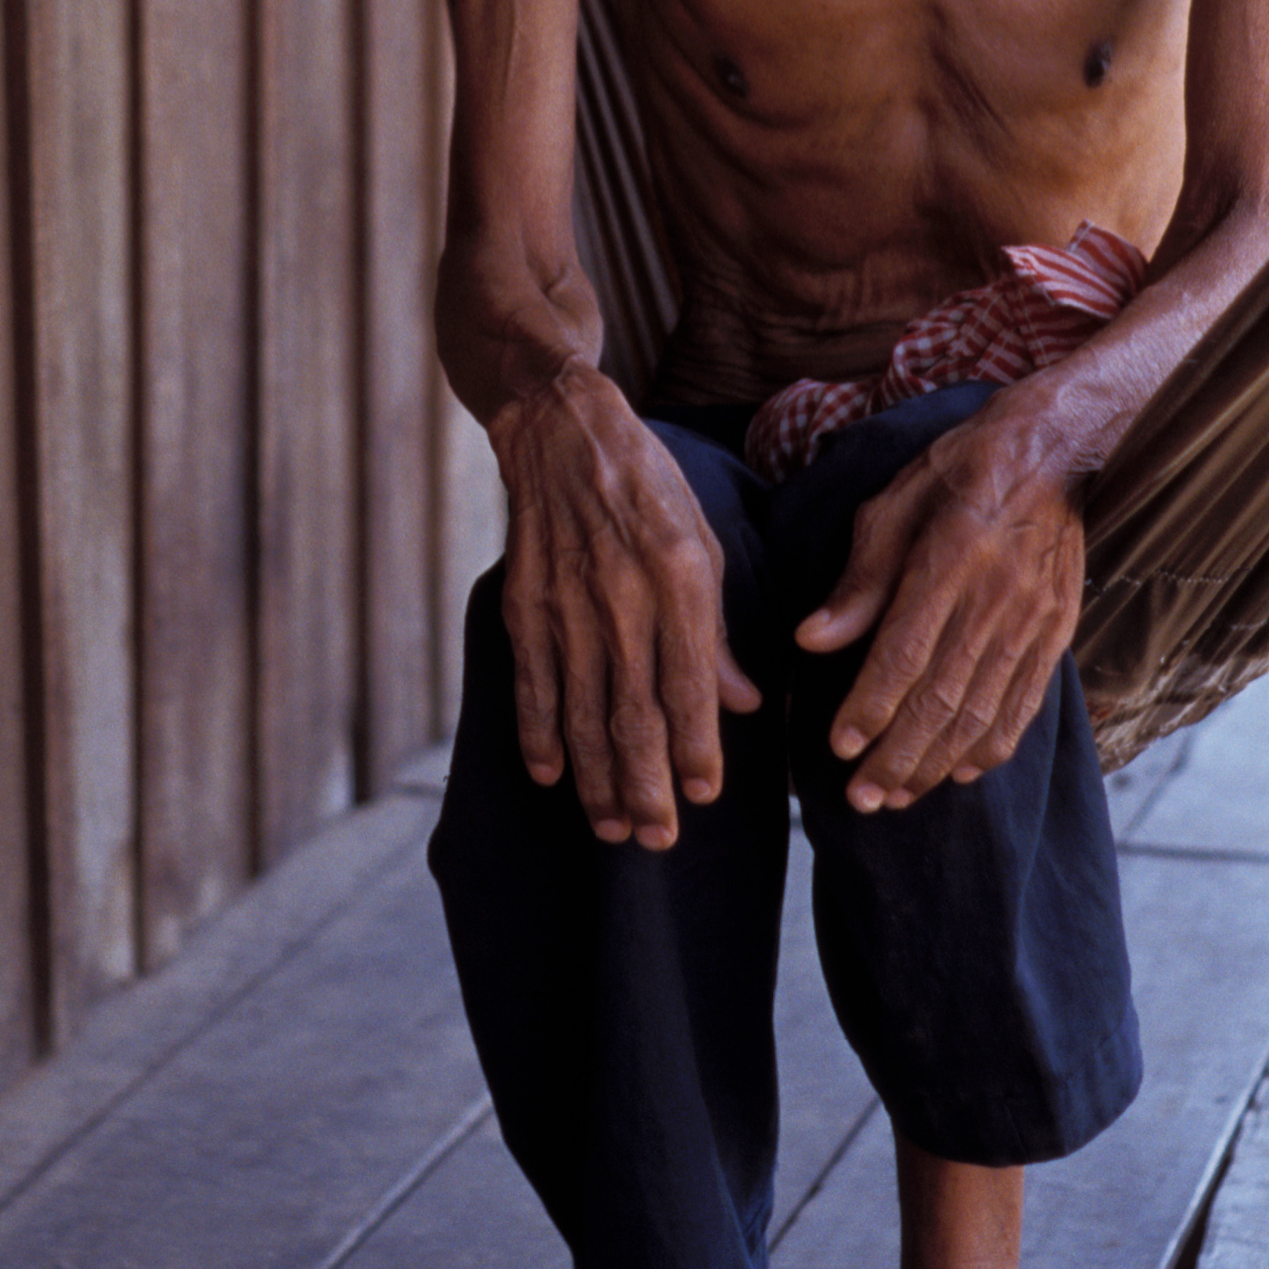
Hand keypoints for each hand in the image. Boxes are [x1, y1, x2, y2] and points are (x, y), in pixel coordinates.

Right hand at [492, 369, 761, 846]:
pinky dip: (539, 733)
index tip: (705, 795)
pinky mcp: (525, 602)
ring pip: (582, 711)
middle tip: (657, 840)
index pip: (689, 684)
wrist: (562, 429)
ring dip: (597, 777)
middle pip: (633, 712)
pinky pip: (532, 682)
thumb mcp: (704, 540)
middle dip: (647, 785)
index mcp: (679, 577)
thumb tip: (744, 704)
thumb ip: (719, 630)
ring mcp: (566, 602)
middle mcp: (621, 595)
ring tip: (612, 826)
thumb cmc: (649, 484)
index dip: (696, 748)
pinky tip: (549, 775)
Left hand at [793, 401, 1084, 809]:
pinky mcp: (1056, 634)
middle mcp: (996, 599)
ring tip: (897, 796)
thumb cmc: (960, 470)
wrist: (1056, 450)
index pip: (905, 653)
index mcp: (950, 559)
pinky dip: (993, 746)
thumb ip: (859, 579)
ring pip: (982, 712)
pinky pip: (1024, 705)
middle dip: (898, 756)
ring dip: (937, 763)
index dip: (870, 707)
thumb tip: (811, 639)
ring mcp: (1033, 623)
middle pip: (943, 697)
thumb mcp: (895, 503)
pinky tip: (961, 773)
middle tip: (861, 798)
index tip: (838, 746)